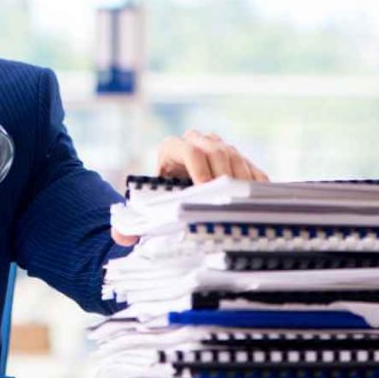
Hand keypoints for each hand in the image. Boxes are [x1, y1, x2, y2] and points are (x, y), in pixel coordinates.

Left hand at [112, 130, 268, 246]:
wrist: (177, 193)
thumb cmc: (161, 200)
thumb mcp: (146, 208)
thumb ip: (131, 223)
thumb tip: (121, 236)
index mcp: (172, 148)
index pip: (188, 150)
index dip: (198, 167)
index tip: (206, 188)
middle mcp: (197, 141)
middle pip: (216, 150)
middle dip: (223, 173)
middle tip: (228, 197)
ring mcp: (220, 147)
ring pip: (235, 155)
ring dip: (241, 177)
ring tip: (243, 201)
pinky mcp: (238, 160)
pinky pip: (251, 167)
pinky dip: (256, 182)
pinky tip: (257, 200)